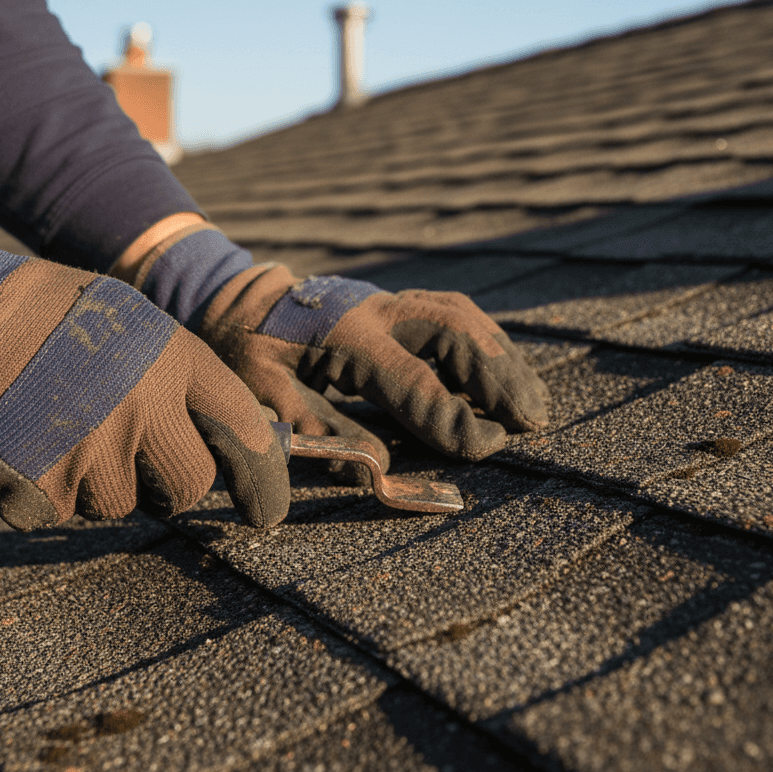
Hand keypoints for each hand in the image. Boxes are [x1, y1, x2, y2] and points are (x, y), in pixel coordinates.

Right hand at [0, 213, 289, 529]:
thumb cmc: (43, 313)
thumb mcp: (129, 321)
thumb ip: (175, 378)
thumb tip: (213, 436)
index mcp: (172, 359)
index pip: (244, 430)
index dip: (263, 479)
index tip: (266, 512)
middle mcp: (141, 408)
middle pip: (190, 487)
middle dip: (171, 484)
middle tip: (140, 461)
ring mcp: (88, 451)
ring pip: (118, 505)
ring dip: (96, 482)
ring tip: (58, 428)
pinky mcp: (35, 488)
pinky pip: (58, 514)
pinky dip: (42, 491)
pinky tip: (20, 443)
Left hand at [197, 264, 549, 469]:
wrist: (239, 301)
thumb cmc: (247, 353)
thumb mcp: (262, 395)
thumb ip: (316, 431)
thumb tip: (376, 470)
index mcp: (342, 336)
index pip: (411, 380)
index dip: (451, 418)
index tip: (487, 446)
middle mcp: (376, 310)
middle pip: (452, 328)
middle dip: (498, 373)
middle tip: (533, 418)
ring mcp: (389, 301)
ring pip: (461, 316)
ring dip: (501, 357)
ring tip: (533, 402)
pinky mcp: (396, 303)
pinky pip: (453, 315)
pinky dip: (485, 345)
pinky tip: (504, 375)